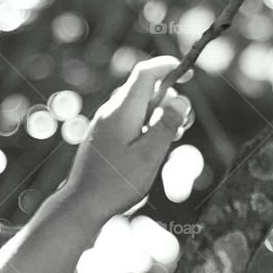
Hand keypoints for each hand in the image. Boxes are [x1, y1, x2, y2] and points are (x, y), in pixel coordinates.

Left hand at [63, 57, 193, 219]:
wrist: (82, 204)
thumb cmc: (116, 183)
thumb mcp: (149, 155)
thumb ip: (166, 125)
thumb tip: (181, 98)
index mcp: (121, 111)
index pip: (145, 73)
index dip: (168, 67)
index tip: (190, 74)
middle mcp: (110, 111)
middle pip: (145, 90)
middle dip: (169, 101)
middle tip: (182, 128)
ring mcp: (104, 123)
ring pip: (138, 106)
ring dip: (158, 116)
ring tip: (168, 142)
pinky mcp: (103, 136)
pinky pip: (129, 119)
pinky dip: (146, 126)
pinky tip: (150, 149)